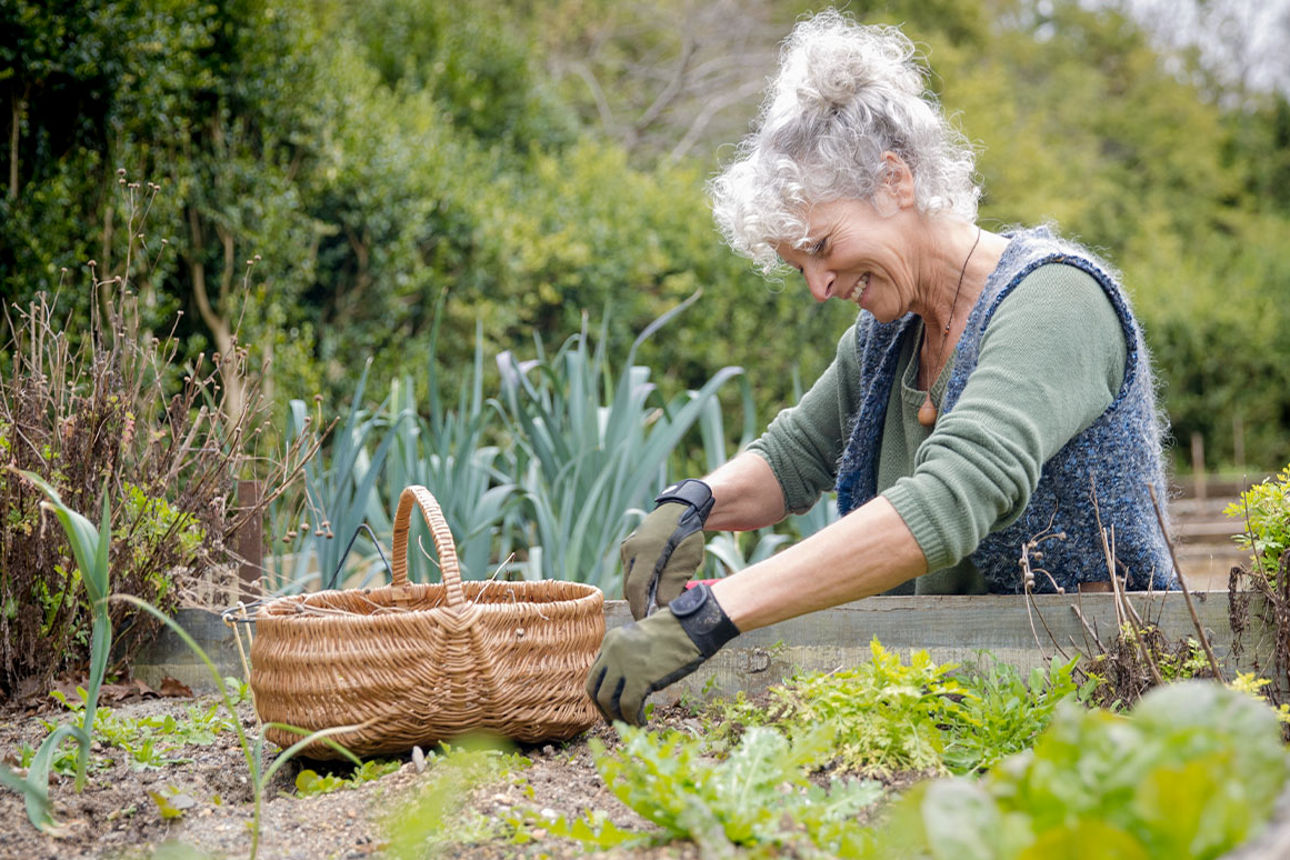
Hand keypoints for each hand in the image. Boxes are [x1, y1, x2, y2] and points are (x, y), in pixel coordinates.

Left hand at [586, 583, 738, 724]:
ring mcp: (624, 664)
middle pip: (595, 689)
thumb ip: (627, 656)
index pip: (595, 674)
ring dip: (617, 717)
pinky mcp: (640, 677)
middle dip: (603, 710)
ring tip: (631, 723)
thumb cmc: (673, 633)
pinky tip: (642, 722)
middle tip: (614, 721)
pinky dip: (632, 719)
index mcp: (610, 641)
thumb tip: (623, 686)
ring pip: (607, 700)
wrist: (691, 626)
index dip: (600, 695)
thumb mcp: (640, 639)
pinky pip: (628, 706)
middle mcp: (612, 651)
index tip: (610, 708)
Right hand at [622, 479, 713, 619]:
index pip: (635, 588)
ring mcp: (627, 548)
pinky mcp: (627, 548)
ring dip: (641, 592)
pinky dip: (641, 581)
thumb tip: (661, 609)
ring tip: (659, 598)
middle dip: (640, 603)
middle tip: (655, 616)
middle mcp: (631, 549)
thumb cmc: (687, 536)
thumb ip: (673, 586)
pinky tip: (656, 583)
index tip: (646, 623)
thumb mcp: (686, 562)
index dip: (640, 609)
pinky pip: (630, 571)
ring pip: (629, 580)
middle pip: (629, 587)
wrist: (680, 510)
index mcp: (646, 552)